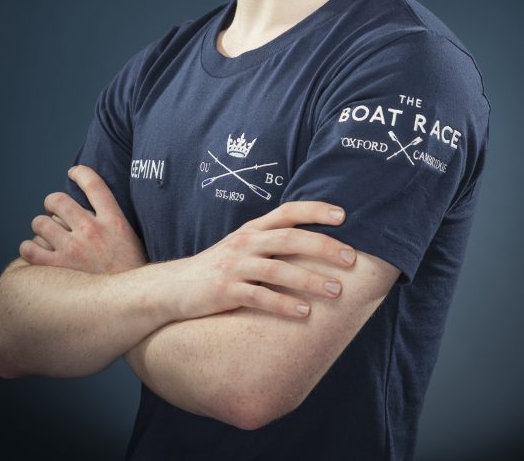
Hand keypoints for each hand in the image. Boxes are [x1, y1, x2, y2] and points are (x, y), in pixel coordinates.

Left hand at [19, 165, 147, 272]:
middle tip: (53, 209)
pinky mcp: (57, 269)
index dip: (80, 172)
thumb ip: (110, 220)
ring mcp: (73, 249)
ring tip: (45, 234)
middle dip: (52, 202)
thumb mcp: (129, 238)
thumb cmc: (129, 271)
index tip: (73, 172)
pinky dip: (29, 247)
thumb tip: (88, 207)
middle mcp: (91, 230)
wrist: (129, 303)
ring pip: (40, 223)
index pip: (93, 184)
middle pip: (59, 200)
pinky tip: (35, 250)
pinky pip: (30, 249)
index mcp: (113, 220)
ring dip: (40, 226)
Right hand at [162, 200, 355, 321]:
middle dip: (323, 246)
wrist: (172, 287)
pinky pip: (260, 297)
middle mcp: (246, 242)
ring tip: (337, 290)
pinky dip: (284, 304)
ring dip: (310, 279)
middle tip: (351, 258)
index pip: (288, 211)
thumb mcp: (242, 247)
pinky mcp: (226, 291)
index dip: (315, 210)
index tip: (343, 215)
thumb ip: (270, 243)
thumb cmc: (216, 269)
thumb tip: (312, 246)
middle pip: (290, 238)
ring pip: (279, 268)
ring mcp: (235, 266)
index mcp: (252, 229)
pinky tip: (304, 312)